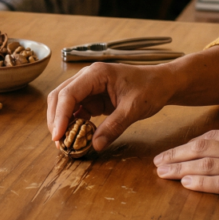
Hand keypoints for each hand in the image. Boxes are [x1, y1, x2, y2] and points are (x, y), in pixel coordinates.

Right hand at [47, 62, 178, 150]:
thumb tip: (95, 145)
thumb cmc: (150, 89)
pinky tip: (77, 137)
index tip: (58, 136)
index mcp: (96, 74)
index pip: (68, 94)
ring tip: (66, 143)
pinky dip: (73, 124)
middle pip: (59, 97)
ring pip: (64, 104)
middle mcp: (87, 78)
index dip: (60, 115)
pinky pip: (76, 111)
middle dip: (56, 120)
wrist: (162, 84)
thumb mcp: (133, 109)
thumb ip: (114, 126)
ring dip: (62, 123)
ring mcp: (88, 88)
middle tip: (59, 143)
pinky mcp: (92, 98)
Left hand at [154, 129, 218, 217]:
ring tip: (163, 173)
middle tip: (158, 162)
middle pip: (202, 147)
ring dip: (180, 168)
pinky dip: (201, 182)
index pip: (212, 136)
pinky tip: (186, 184)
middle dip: (177, 154)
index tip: (173, 150)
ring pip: (206, 164)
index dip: (188, 144)